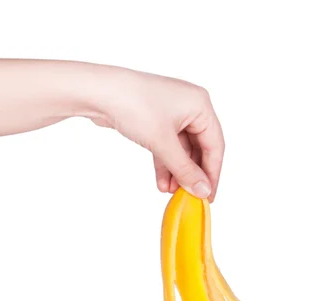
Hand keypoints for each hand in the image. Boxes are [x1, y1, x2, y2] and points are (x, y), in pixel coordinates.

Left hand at [89, 68, 224, 200]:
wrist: (98, 92)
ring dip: (177, 171)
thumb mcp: (163, 143)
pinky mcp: (156, 119)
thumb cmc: (134, 105)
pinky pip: (167, 145)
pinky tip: (162, 182)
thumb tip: (202, 190)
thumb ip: (185, 170)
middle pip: (199, 148)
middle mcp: (190, 106)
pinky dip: (165, 163)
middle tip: (189, 196)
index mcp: (200, 105)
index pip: (215, 145)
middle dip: (191, 173)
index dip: (212, 173)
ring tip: (171, 192)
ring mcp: (172, 112)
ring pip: (182, 149)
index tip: (208, 196)